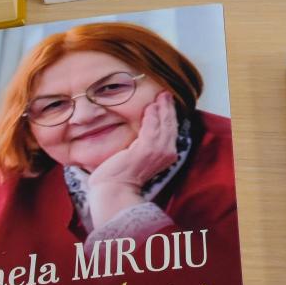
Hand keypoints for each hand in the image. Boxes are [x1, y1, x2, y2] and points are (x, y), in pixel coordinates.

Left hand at [85, 93, 178, 228]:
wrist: (114, 190)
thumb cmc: (122, 176)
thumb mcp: (139, 158)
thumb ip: (145, 144)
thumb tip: (142, 130)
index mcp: (167, 156)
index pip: (171, 130)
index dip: (170, 115)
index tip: (166, 103)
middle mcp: (166, 154)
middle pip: (170, 125)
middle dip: (169, 108)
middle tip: (166, 94)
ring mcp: (157, 151)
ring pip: (163, 124)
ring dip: (162, 108)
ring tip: (160, 96)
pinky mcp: (145, 149)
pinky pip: (151, 128)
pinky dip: (152, 116)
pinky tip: (150, 107)